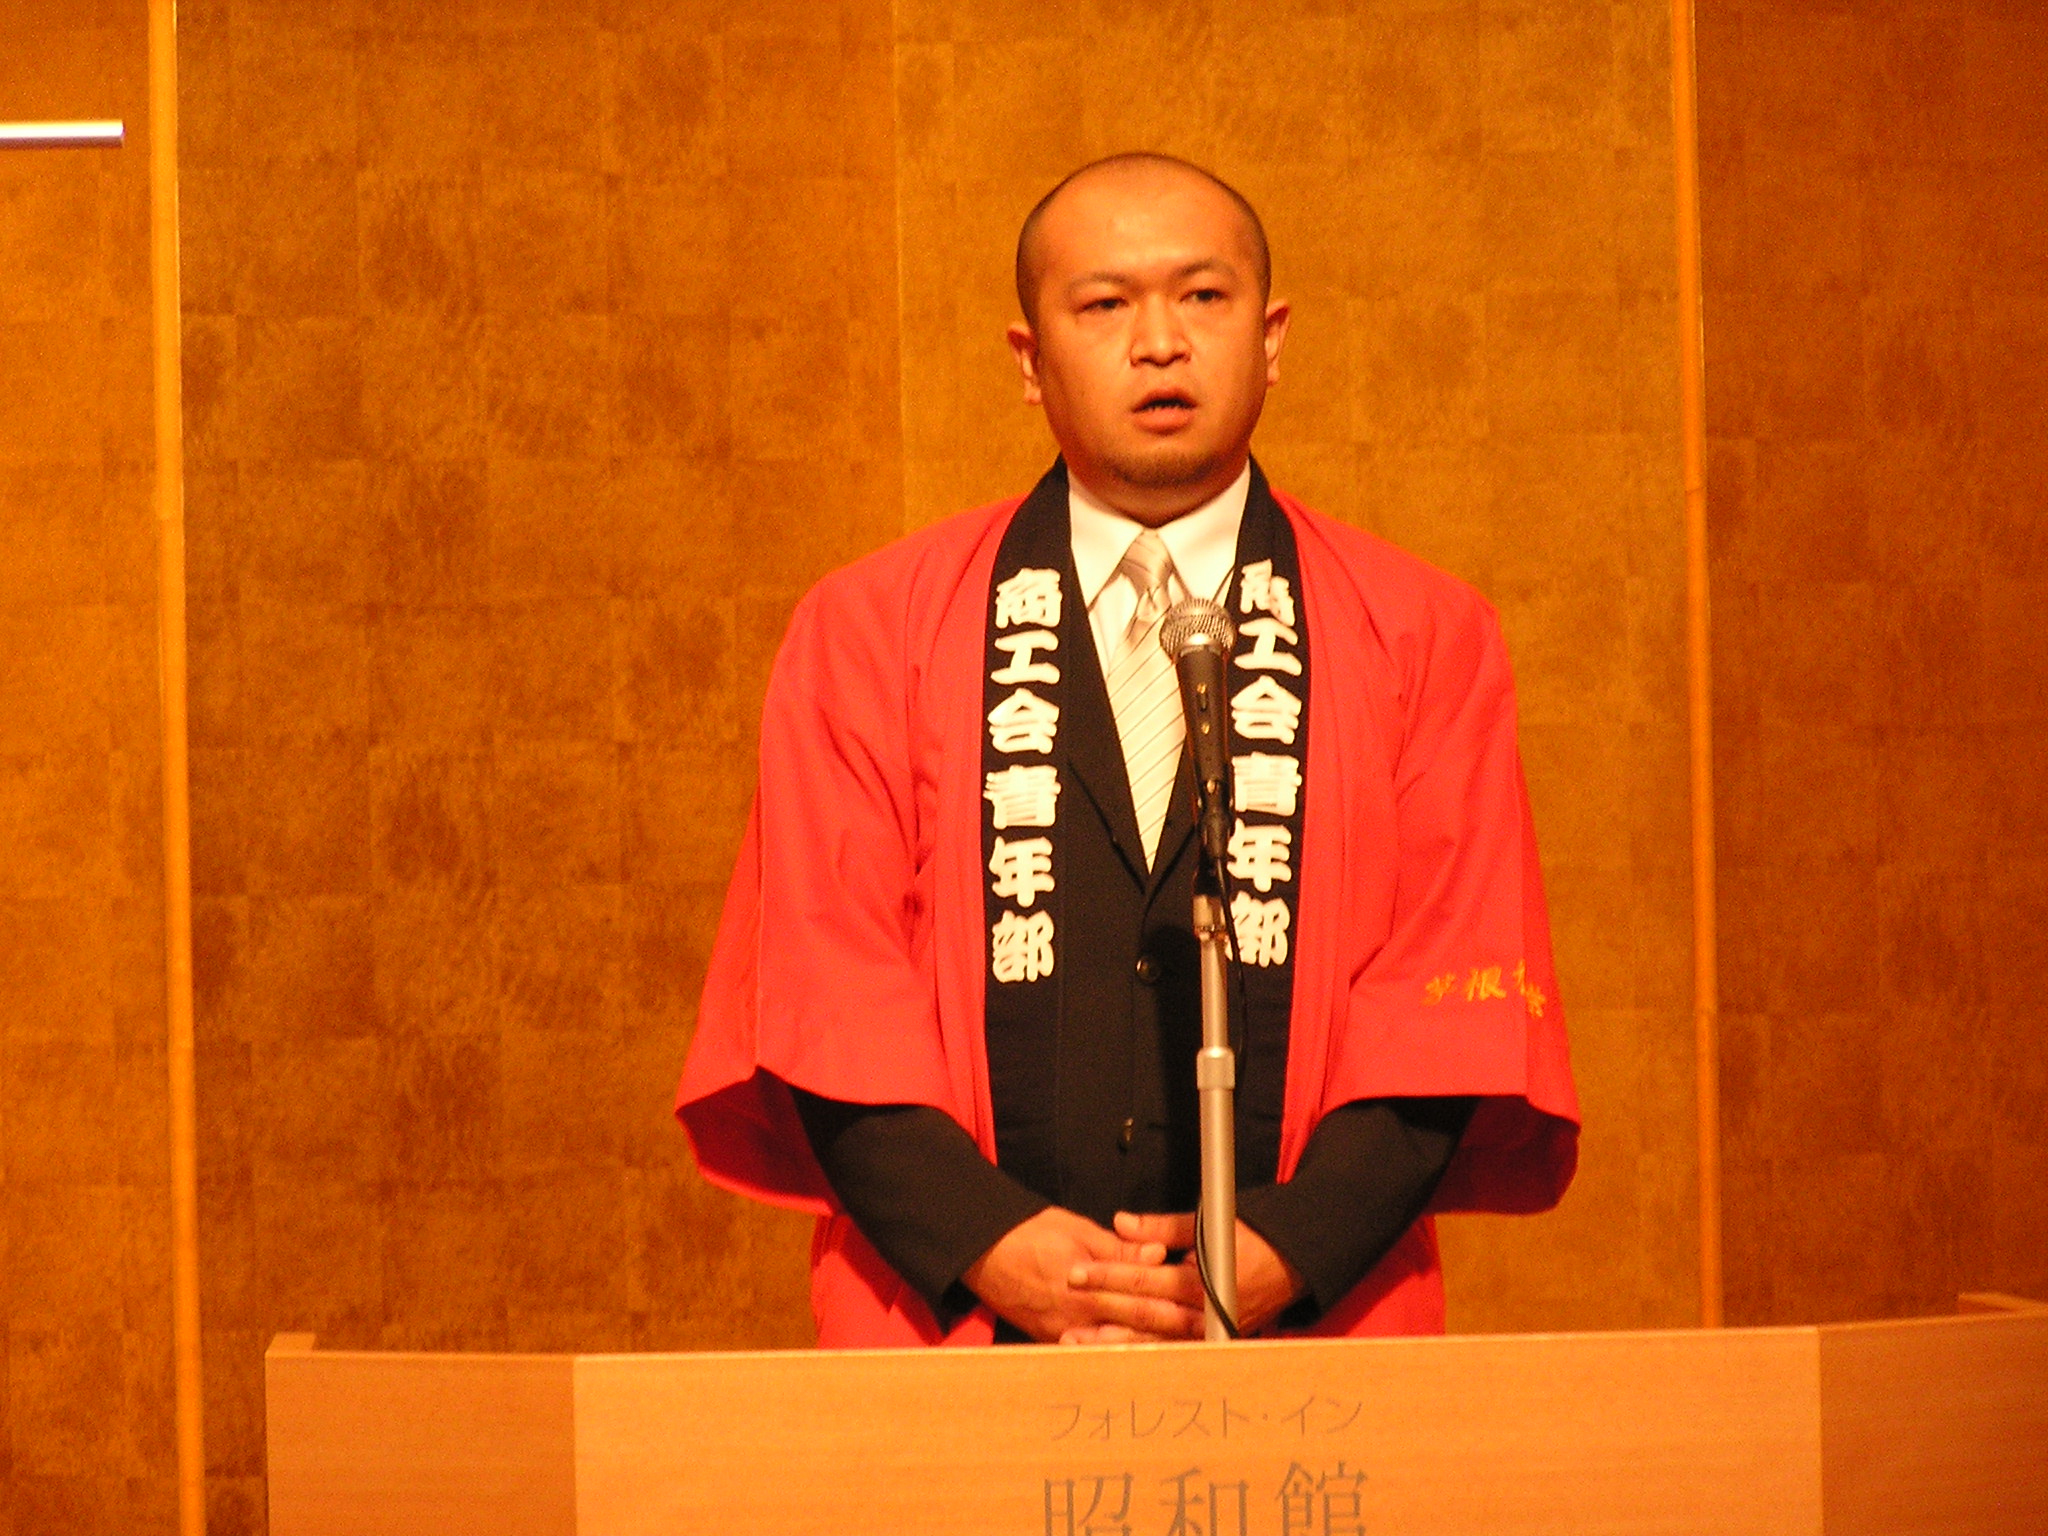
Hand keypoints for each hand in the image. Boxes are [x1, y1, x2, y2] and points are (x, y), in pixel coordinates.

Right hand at [962, 1207, 1194, 1342]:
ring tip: (1182, 1355)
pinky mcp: (1053, 1339)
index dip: (1176, 1305)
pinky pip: (1090, 1353)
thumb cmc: (1029, 1234)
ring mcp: (1065, 1331)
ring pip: (1116, 1345)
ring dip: (1149, 1349)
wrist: (983, 1253)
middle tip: (1205, 1337)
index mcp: (1090, 1282)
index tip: (1204, 1310)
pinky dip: (1114, 1356)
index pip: (1143, 1298)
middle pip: (1136, 1326)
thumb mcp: (1076, 1230)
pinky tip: (1136, 1361)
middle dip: (1173, 1333)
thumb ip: (1118, 1248)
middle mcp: (1079, 1314)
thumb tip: (1155, 1254)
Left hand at [1060, 1211, 1304, 1342]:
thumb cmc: (1249, 1240)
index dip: (1108, 1275)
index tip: (1077, 1272)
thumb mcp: (1206, 1225)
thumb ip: (1160, 1229)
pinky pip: (1169, 1354)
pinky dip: (1140, 1354)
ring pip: (1153, 1344)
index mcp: (1201, 1281)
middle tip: (1065, 1305)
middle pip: (1143, 1315)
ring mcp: (1207, 1336)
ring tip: (1076, 1343)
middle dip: (1101, 1308)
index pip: (1144, 1279)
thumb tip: (1120, 1223)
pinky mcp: (1210, 1346)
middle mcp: (1203, 1315)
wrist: (1294, 1265)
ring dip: (1114, 1342)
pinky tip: (1111, 1355)